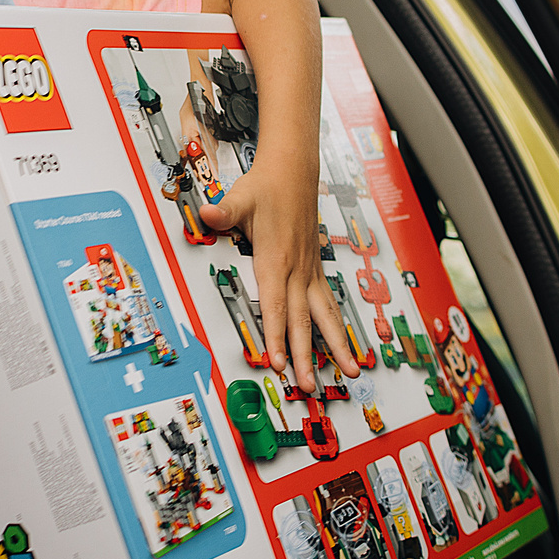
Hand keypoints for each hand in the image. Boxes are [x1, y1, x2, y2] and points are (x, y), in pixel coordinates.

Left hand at [201, 160, 355, 393]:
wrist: (294, 172)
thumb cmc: (267, 187)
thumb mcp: (240, 198)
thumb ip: (223, 211)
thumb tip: (207, 214)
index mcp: (276, 259)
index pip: (274, 306)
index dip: (275, 336)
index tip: (277, 363)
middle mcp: (297, 270)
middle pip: (302, 321)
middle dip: (307, 356)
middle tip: (309, 386)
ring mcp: (309, 271)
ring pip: (324, 316)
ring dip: (336, 346)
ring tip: (351, 372)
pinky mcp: (315, 269)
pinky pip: (328, 304)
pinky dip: (337, 327)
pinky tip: (345, 345)